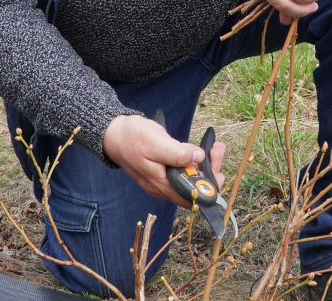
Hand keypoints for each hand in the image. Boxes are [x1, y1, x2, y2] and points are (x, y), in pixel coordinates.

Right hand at [102, 115, 225, 207]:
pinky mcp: (164, 170)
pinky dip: (195, 160)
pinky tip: (201, 149)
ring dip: (205, 164)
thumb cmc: (131, 137)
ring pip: (190, 178)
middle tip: (217, 150)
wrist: (113, 133)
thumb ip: (177, 152)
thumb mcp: (155, 142)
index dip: (208, 189)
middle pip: (194, 188)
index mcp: (161, 185)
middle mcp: (163, 187)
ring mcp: (163, 179)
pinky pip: (184, 170)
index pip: (191, 198)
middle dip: (210, 171)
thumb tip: (198, 157)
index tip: (218, 170)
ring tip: (214, 147)